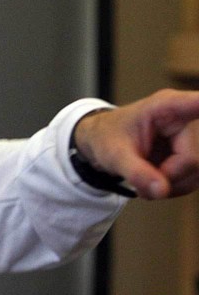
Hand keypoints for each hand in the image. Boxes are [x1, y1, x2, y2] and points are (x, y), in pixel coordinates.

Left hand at [74, 89, 198, 199]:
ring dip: (170, 186)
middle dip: (167, 176)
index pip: (198, 104)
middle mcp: (185, 120)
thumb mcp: (114, 155)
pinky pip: (194, 179)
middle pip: (192, 160)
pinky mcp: (192, 154)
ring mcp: (191, 138)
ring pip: (196, 174)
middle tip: (141, 178)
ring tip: (145, 181)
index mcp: (166, 107)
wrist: (104, 141)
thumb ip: (135, 172)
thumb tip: (160, 191)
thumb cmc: (108, 138)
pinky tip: (155, 183)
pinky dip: (174, 187)